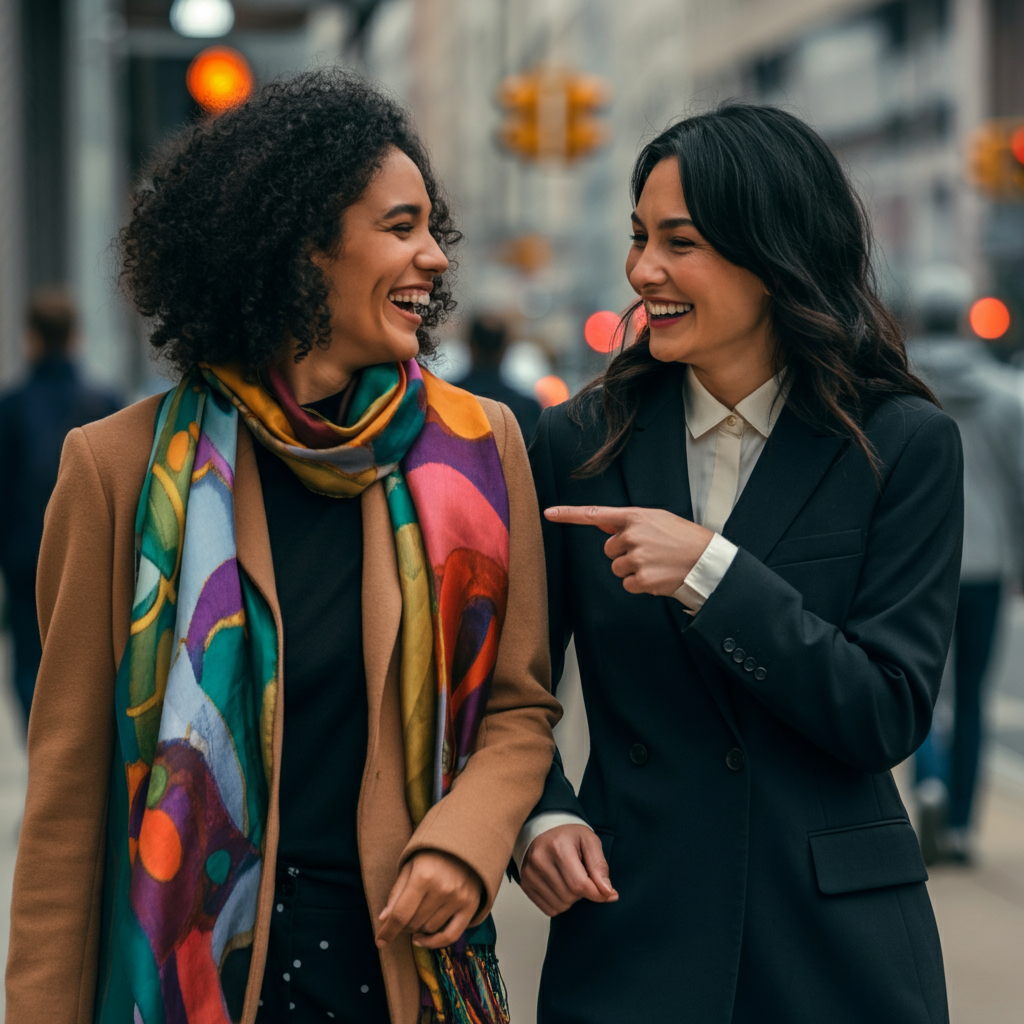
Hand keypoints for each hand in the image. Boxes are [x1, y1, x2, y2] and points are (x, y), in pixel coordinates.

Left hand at [375, 850, 483, 949]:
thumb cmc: (432, 854)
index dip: (388, 931)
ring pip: (429, 929)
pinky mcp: (471, 905)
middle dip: (403, 925)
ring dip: (419, 929)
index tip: (380, 942)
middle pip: (414, 923)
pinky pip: (451, 936)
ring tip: (417, 916)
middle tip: (402, 917)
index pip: (401, 914)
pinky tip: (422, 939)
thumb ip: (397, 892)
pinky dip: (434, 942)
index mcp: (423, 876)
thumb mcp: (410, 866)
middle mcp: (442, 889)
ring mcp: (458, 898)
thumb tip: (384, 919)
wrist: (465, 843)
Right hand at [520, 824, 617, 916]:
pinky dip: (559, 903)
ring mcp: (529, 874)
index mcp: (558, 847)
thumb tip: (607, 892)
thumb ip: (600, 866)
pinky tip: (560, 886)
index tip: (607, 892)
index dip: (598, 894)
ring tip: (569, 879)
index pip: (580, 884)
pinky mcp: (525, 884)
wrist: (543, 830)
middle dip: (583, 893)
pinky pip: (549, 909)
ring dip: (571, 899)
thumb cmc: (568, 836)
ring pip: (560, 906)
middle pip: (570, 896)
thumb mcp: (589, 841)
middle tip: (582, 876)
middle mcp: (540, 861)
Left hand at [545, 505, 712, 595]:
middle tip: (650, 553)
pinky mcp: (642, 578)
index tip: (549, 514)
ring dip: (632, 570)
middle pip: (609, 550)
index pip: (595, 514)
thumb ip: (628, 522)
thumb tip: (604, 524)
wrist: (707, 561)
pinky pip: (627, 584)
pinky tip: (657, 577)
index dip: (569, 515)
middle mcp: (633, 535)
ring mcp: (637, 557)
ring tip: (656, 564)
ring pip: (617, 568)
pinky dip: (640, 584)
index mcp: (636, 517)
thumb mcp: (657, 520)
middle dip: (624, 553)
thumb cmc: (684, 539)